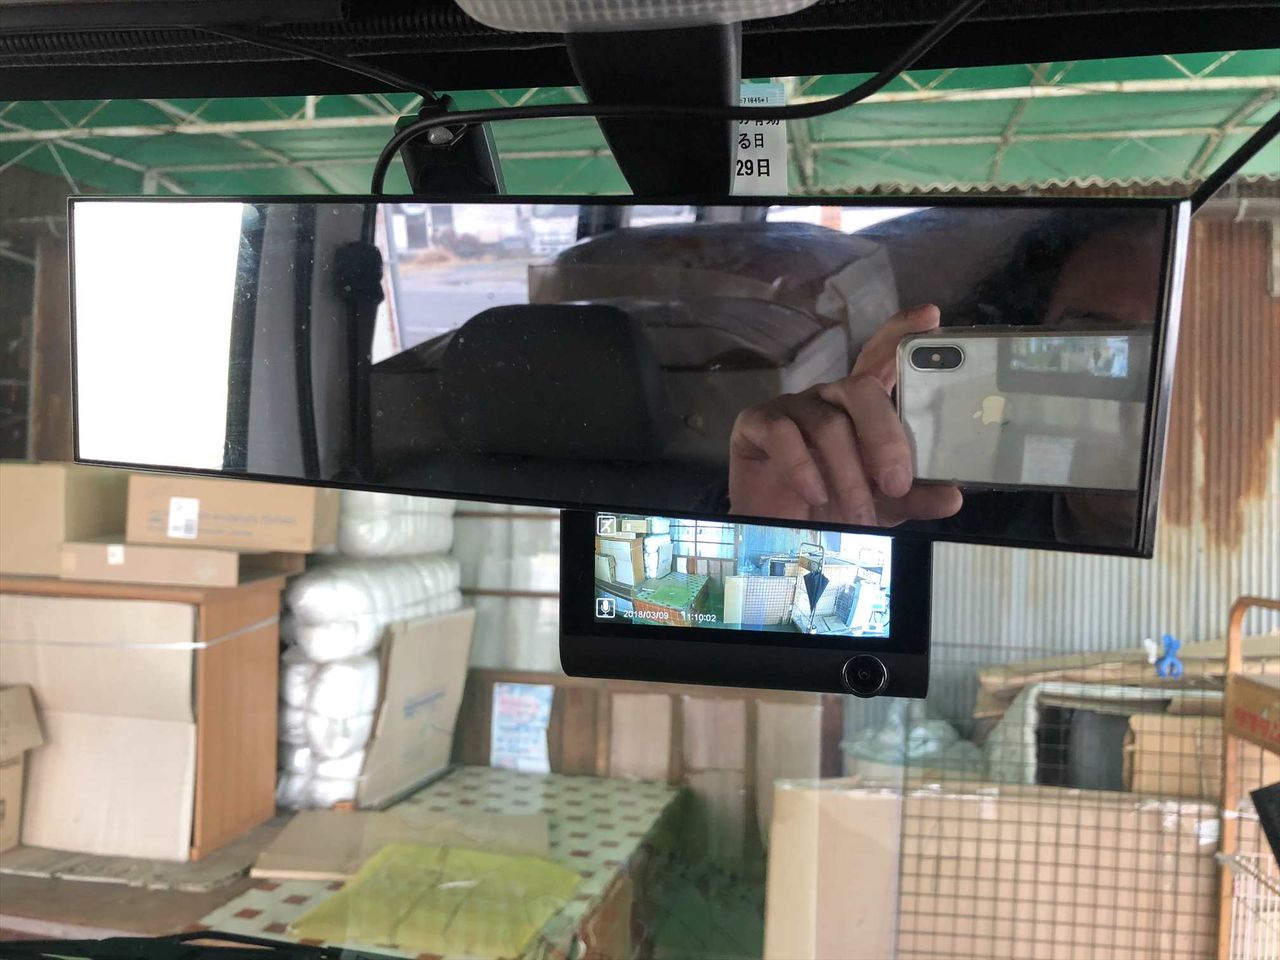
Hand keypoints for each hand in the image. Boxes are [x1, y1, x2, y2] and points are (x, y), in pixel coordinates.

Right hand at [728, 304, 962, 524]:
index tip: (930, 318)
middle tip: (897, 482)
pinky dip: (803, 469)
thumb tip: (953, 496)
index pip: (881, 360)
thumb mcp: (880, 507)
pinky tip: (815, 495)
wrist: (775, 537)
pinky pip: (783, 434)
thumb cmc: (829, 509)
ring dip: (848, 474)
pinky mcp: (755, 425)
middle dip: (884, 436)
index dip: (901, 335)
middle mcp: (828, 398)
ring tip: (858, 514)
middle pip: (860, 388)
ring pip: (828, 423)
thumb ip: (914, 497)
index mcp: (860, 409)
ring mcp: (791, 408)